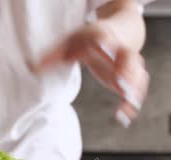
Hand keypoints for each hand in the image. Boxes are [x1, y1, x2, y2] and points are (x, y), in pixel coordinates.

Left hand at [32, 23, 148, 123]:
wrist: (117, 32)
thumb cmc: (89, 38)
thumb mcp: (69, 42)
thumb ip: (52, 56)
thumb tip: (32, 68)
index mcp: (102, 37)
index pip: (104, 38)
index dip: (105, 43)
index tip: (102, 46)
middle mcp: (119, 50)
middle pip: (129, 57)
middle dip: (128, 68)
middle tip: (122, 80)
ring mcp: (127, 64)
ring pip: (138, 75)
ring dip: (134, 90)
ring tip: (126, 108)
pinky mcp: (129, 78)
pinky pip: (136, 89)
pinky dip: (132, 102)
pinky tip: (123, 116)